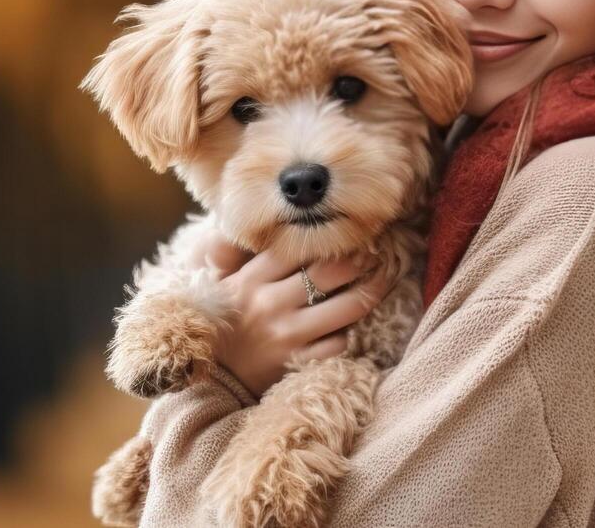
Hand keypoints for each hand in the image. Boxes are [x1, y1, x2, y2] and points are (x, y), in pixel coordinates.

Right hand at [199, 228, 394, 399]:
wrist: (211, 373)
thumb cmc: (223, 319)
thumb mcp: (220, 281)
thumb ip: (232, 250)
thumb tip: (249, 221)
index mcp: (251, 278)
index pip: (298, 248)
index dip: (329, 238)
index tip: (349, 233)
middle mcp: (270, 303)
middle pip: (330, 273)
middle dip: (361, 261)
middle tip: (379, 254)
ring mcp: (286, 335)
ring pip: (346, 308)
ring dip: (371, 293)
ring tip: (383, 280)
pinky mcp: (297, 364)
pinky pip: (339, 344)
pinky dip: (350, 334)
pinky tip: (353, 324)